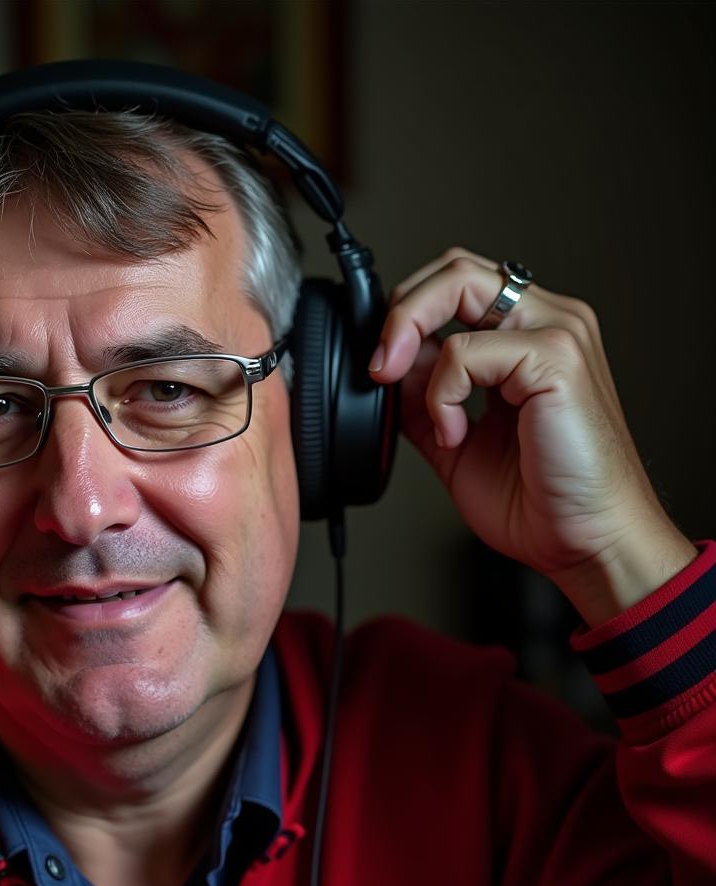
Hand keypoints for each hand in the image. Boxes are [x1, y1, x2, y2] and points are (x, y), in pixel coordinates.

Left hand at [371, 248, 695, 624]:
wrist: (585, 542)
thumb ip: (422, 397)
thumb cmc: (540, 499)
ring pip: (459, 284)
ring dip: (415, 347)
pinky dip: (442, 393)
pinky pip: (465, 348)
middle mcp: (546, 322)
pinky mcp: (557, 358)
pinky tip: (456, 433)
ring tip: (430, 414)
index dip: (405, 316)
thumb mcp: (453, 439)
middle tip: (379, 367)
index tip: (378, 366)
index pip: (454, 285)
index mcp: (526, 336)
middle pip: (454, 267)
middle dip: (400, 312)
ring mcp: (557, 333)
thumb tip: (386, 371)